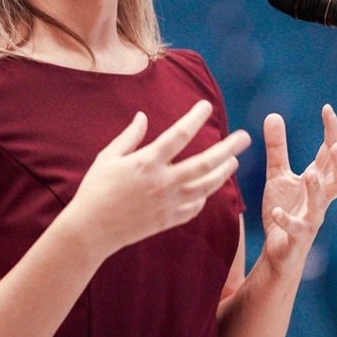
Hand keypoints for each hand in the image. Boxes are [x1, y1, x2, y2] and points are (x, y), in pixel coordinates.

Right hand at [64, 100, 251, 258]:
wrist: (91, 230)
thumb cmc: (95, 190)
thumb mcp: (108, 158)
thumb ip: (129, 137)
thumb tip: (143, 116)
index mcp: (147, 162)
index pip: (179, 135)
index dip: (195, 118)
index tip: (207, 105)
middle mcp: (163, 182)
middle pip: (205, 162)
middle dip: (228, 148)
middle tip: (245, 137)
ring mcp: (169, 203)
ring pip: (207, 187)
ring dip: (223, 173)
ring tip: (233, 161)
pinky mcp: (169, 220)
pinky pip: (195, 207)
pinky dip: (204, 197)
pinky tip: (209, 188)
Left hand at [260, 104, 336, 274]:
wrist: (278, 249)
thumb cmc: (284, 210)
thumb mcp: (277, 175)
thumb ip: (277, 148)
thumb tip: (274, 114)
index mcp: (316, 180)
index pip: (329, 153)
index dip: (332, 132)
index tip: (327, 109)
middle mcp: (319, 198)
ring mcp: (311, 218)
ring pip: (322, 204)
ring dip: (317, 190)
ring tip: (309, 174)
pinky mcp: (298, 236)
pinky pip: (297, 229)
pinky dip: (287, 220)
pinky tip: (277, 212)